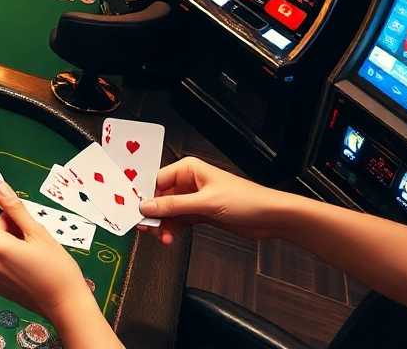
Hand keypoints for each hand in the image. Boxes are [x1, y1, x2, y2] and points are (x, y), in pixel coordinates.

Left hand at [0, 181, 95, 322]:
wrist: (66, 304)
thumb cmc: (56, 266)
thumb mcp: (37, 232)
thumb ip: (14, 208)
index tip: (7, 204)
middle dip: (6, 226)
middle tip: (31, 231)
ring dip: (8, 241)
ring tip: (33, 248)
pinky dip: (9, 257)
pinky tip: (29, 263)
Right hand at [140, 156, 292, 243]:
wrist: (271, 217)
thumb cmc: (246, 200)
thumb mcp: (205, 203)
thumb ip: (174, 206)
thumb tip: (147, 206)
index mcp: (189, 169)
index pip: (156, 181)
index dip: (145, 196)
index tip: (135, 211)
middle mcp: (189, 182)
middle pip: (160, 198)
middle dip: (154, 214)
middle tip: (147, 228)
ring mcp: (194, 199)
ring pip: (169, 212)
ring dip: (164, 225)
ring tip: (163, 237)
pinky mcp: (200, 213)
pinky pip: (179, 221)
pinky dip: (174, 230)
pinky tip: (171, 238)